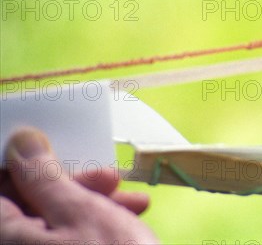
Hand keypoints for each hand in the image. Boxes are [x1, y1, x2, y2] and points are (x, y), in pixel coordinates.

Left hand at [0, 127, 158, 243]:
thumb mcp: (81, 211)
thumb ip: (44, 176)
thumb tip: (21, 143)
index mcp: (5, 239)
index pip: (0, 188)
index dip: (31, 167)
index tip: (62, 157)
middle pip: (29, 209)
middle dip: (73, 188)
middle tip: (110, 180)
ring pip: (54, 228)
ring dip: (93, 208)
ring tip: (132, 204)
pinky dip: (96, 231)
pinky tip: (128, 223)